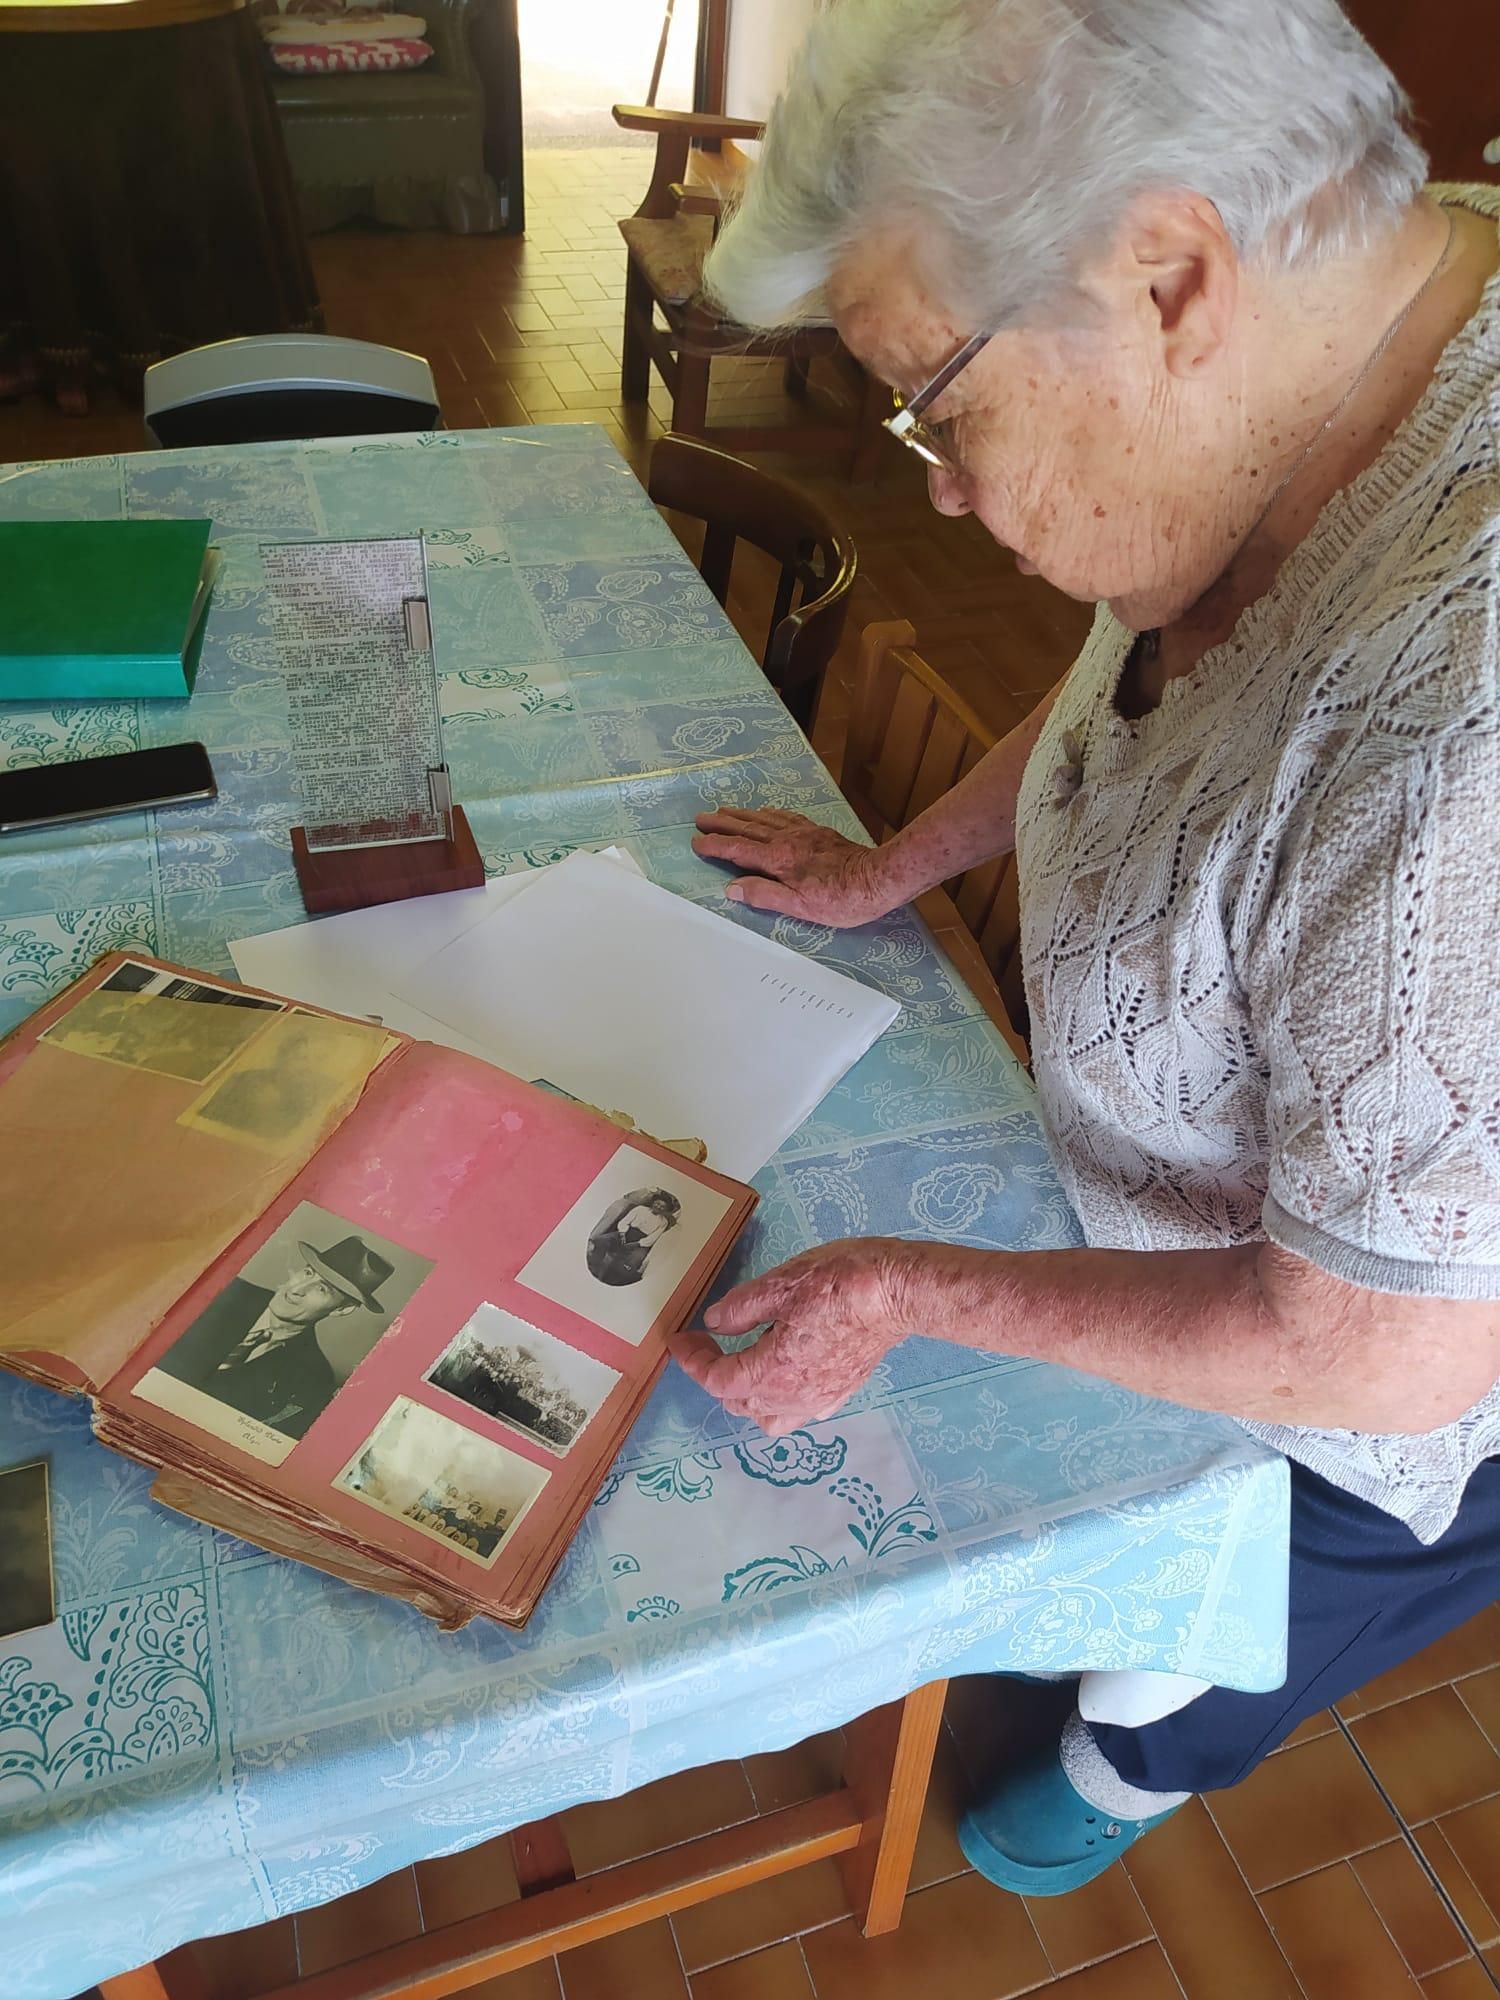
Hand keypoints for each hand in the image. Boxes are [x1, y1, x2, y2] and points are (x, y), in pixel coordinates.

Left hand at [668, 1238, 921, 1433]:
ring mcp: (821, 1400)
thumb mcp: (781, 1283)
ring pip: (768, 1417)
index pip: (718, 1380)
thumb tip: (715, 1323)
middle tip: (708, 1343)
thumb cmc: (842, 1282)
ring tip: (742, 1362)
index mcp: (773, 1371)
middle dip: (716, 1375)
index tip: (680, 1340)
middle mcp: (795, 1397)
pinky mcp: (841, 1393)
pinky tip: (782, 1371)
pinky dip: (778, 1398)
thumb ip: (741, 1308)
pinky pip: (798, 1411)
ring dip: (747, 1396)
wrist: (899, 1293)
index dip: (692, 1361)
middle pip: (739, 1403)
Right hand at [691, 809, 901, 925]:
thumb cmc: (841, 900)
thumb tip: (732, 888)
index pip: (738, 850)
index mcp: (779, 860)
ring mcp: (803, 833)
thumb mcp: (800, 907)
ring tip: (723, 810)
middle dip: (722, 823)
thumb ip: (764, 895)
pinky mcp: (817, 832)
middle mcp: (787, 841)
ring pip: (764, 820)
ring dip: (741, 815)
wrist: (878, 878)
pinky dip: (769, 813)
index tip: (696, 841)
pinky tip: (765, 812)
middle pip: (747, 828)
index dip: (715, 845)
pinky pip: (786, 817)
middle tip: (700, 818)